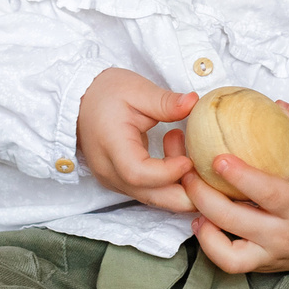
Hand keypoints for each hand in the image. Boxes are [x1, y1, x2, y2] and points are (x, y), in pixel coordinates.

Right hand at [77, 68, 197, 211]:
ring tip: (190, 154)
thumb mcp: (136, 89)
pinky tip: (181, 158)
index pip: (138, 173)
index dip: (168, 172)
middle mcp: (110, 171)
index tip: (190, 159)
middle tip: (209, 175)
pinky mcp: (122, 182)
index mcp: (111, 146)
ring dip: (179, 186)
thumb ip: (165, 101)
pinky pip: (151, 192)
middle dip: (185, 194)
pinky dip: (171, 183)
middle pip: (150, 197)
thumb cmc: (106, 93)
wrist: (79, 101)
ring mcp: (115, 180)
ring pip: (154, 198)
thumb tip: (194, 102)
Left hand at [176, 101, 288, 272]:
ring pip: (229, 254)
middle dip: (204, 197)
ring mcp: (272, 254)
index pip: (268, 194)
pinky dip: (211, 245)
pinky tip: (202, 222)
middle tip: (187, 172)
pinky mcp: (263, 264)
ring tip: (191, 201)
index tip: (217, 158)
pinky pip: (231, 263)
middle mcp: (284, 235)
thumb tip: (275, 105)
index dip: (240, 177)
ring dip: (204, 228)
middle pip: (236, 221)